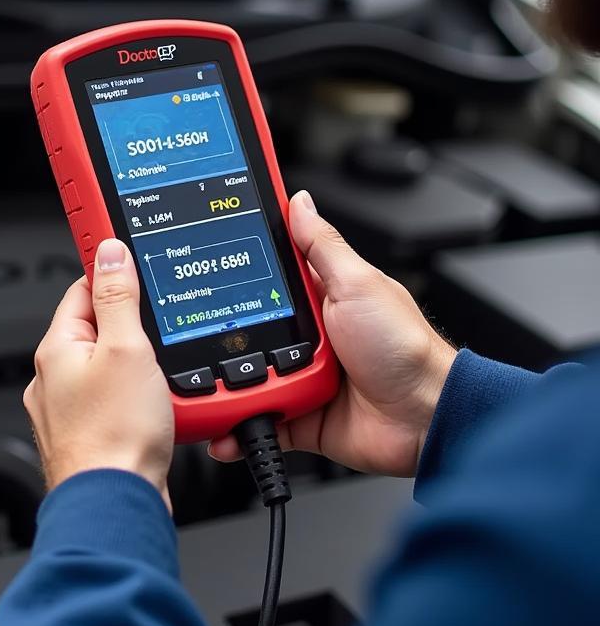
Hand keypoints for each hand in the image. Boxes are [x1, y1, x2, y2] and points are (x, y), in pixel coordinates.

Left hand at [25, 239, 174, 503]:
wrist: (115, 506)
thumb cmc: (115, 437)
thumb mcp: (127, 348)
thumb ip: (119, 297)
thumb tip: (110, 252)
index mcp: (57, 348)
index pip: (82, 289)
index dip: (112, 271)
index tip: (129, 255)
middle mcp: (55, 378)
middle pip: (98, 329)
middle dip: (131, 325)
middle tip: (160, 323)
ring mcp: (70, 411)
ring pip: (110, 369)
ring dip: (138, 365)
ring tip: (163, 371)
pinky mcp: (92, 438)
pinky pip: (117, 403)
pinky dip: (138, 398)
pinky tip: (159, 406)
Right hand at [210, 191, 456, 476]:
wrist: (425, 417)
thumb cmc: (405, 347)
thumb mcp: (358, 283)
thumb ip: (322, 246)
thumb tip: (299, 202)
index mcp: (320, 296)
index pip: (270, 272)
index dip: (240, 264)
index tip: (205, 256)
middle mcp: (306, 334)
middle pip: (247, 325)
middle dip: (223, 330)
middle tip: (200, 329)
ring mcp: (300, 374)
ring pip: (245, 374)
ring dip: (226, 381)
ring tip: (210, 379)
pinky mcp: (298, 413)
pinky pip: (258, 416)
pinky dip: (237, 423)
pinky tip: (222, 423)